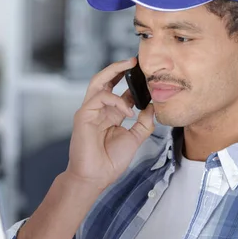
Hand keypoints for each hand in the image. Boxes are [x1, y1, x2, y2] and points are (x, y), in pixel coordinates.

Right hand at [65, 57, 154, 189]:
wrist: (94, 178)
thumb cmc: (110, 162)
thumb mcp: (135, 139)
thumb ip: (144, 122)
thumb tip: (154, 107)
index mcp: (111, 115)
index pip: (121, 91)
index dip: (133, 82)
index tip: (148, 75)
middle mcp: (100, 110)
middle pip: (106, 80)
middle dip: (120, 68)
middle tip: (135, 60)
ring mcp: (90, 111)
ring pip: (98, 82)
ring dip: (114, 71)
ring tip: (129, 65)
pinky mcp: (83, 115)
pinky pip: (99, 98)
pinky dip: (115, 100)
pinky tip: (127, 110)